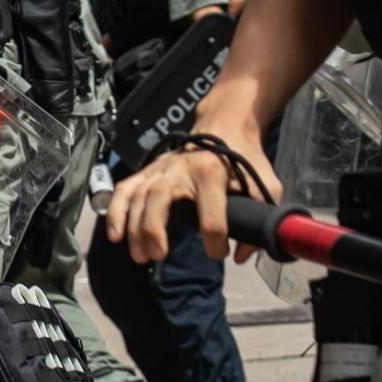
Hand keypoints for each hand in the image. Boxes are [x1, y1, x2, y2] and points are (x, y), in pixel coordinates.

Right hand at [103, 118, 279, 263]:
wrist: (225, 125)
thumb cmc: (245, 157)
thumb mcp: (266, 185)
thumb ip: (260, 219)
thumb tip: (240, 255)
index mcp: (213, 173)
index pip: (212, 219)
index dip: (215, 245)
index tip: (219, 253)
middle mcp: (183, 168)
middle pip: (160, 200)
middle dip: (154, 230)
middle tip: (158, 256)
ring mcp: (162, 168)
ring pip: (140, 196)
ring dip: (134, 228)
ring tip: (140, 256)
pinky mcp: (150, 170)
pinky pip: (126, 189)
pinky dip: (117, 211)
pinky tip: (115, 235)